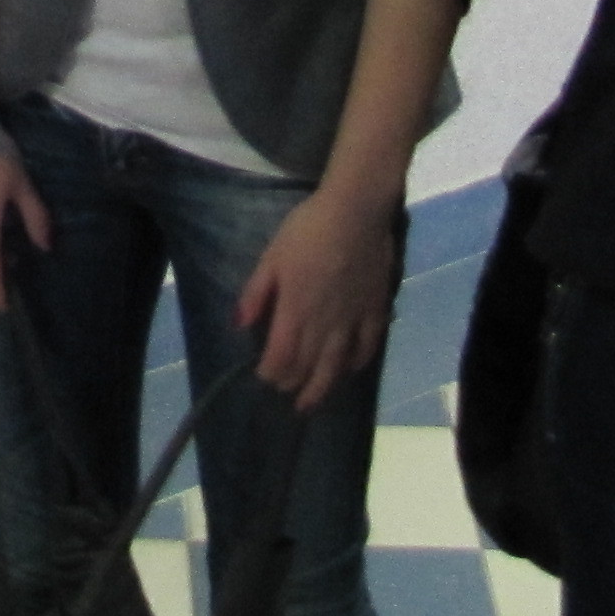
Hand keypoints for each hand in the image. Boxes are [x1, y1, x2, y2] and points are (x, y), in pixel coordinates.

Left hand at [234, 187, 398, 409]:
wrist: (356, 212)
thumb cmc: (307, 230)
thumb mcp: (271, 257)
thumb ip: (255, 294)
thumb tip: (240, 326)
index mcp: (295, 310)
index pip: (281, 356)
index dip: (271, 373)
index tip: (263, 377)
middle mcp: (324, 324)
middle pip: (307, 366)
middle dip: (293, 383)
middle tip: (285, 393)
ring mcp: (352, 320)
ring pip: (336, 365)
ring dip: (322, 388)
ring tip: (312, 403)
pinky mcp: (374, 311)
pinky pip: (367, 346)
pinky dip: (357, 362)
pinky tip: (350, 369)